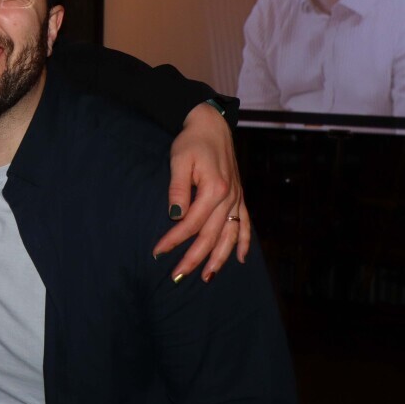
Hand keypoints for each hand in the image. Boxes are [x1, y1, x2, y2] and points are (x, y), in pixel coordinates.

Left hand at [152, 101, 249, 281]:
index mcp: (214, 189)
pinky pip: (246, 225)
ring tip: (206, 277)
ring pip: (230, 236)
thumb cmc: (192, 141)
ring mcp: (237, 199)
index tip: (158, 251)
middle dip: (193, 259)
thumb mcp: (179, 160)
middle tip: (177, 277)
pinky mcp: (240, 197)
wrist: (212, 126)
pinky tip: (239, 259)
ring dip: (219, 259)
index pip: (191, 223)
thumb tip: (175, 217)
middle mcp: (230, 198)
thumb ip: (177, 189)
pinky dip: (244, 243)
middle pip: (211, 236)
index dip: (174, 239)